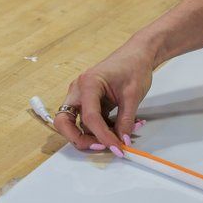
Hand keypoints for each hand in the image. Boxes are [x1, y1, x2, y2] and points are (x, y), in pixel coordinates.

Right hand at [53, 37, 154, 151]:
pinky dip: (103, 129)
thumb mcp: (133, 96)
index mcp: (88, 84)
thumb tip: (122, 141)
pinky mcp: (89, 103)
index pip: (89, 117)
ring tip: (121, 136)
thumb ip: (126, 120)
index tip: (117, 147)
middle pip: (64, 122)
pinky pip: (90, 122)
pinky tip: (121, 128)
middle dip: (79, 138)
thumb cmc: (134, 67)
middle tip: (100, 146)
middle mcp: (78, 91)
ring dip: (96, 135)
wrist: (138, 54)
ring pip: (77, 124)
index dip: (102, 136)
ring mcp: (81, 97)